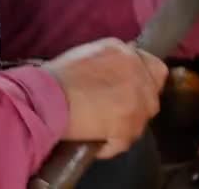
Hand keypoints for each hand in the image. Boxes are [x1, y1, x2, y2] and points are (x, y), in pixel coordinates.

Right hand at [42, 38, 167, 158]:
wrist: (43, 98)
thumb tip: (122, 72)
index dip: (146, 84)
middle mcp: (137, 73)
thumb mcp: (90, 54)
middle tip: (114, 115)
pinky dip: (110, 146)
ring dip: (124, 128)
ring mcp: (136, 100)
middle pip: (152, 97)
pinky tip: (95, 143)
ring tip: (101, 130)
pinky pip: (125, 141)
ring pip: (141, 121)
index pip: (155, 69)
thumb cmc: (56, 77)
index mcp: (126, 53)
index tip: (133, 94)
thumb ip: (114, 61)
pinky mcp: (127, 124)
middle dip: (136, 108)